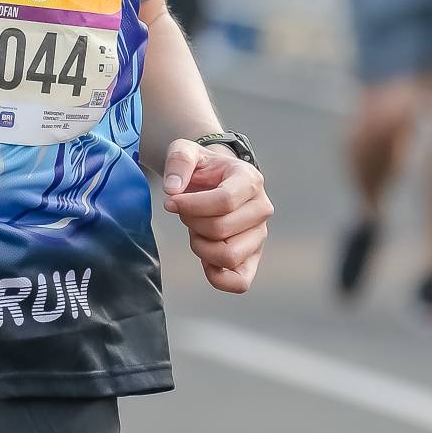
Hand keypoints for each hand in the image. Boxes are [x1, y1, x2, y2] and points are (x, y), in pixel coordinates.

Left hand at [162, 140, 271, 294]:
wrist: (214, 180)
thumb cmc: (202, 168)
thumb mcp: (185, 151)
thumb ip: (178, 162)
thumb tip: (173, 189)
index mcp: (250, 180)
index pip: (224, 201)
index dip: (191, 206)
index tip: (170, 202)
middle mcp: (261, 209)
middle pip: (221, 229)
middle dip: (192, 223)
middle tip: (186, 214)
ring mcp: (260, 235)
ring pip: (229, 256)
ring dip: (201, 247)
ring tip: (197, 232)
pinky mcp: (253, 256)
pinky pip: (240, 281)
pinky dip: (217, 276)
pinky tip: (204, 257)